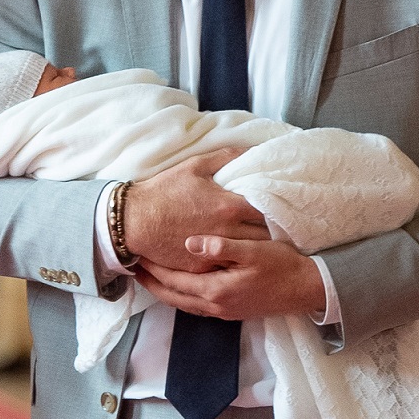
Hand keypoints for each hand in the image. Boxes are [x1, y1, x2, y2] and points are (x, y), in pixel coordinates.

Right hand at [121, 152, 269, 271]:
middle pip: (264, 236)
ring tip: (268, 245)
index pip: (268, 209)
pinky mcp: (202, 268)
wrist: (133, 221)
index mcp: (228, 206)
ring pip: (249, 254)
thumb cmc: (163, 191)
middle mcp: (227, 232)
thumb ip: (226, 157)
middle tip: (282, 227)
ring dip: (260, 249)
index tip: (285, 205)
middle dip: (274, 231)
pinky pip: (228, 267)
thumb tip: (250, 151)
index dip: (279, 207)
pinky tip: (243, 259)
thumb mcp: (194, 166)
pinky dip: (237, 262)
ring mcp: (215, 253)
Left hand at [136, 233, 326, 321]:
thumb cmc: (283, 266)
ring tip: (150, 277)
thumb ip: (220, 247)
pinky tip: (179, 286)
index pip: (174, 282)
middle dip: (151, 284)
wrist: (308, 289)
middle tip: (133, 268)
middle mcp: (215, 307)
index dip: (153, 269)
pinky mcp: (231, 312)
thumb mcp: (253, 250)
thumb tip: (189, 244)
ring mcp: (223, 312)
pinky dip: (181, 296)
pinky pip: (196, 306)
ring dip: (164, 292)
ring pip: (183, 305)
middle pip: (172, 297)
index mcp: (216, 290)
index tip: (136, 255)